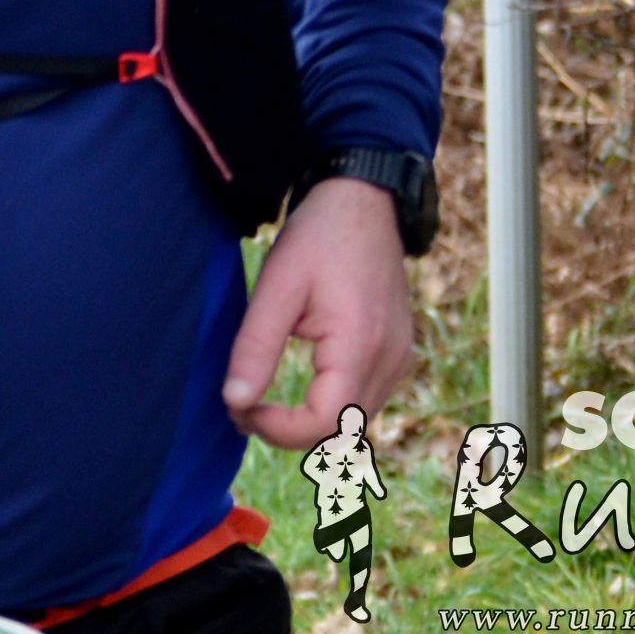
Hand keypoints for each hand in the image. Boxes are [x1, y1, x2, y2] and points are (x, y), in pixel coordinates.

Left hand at [223, 175, 415, 446]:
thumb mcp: (276, 285)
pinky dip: (330, 405)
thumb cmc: (318, 237)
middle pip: (339, 431)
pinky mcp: (397, 354)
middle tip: (240, 407)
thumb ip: (255, 346)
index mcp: (361, 346)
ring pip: (353, 421)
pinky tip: (298, 387)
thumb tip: (235, 401)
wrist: (364, 202)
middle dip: (287, 431)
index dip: (276, 429)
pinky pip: (364, 399)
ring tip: (261, 400)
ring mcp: (400, 359)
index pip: (323, 424)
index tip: (238, 409)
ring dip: (308, 422)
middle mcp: (390, 362)